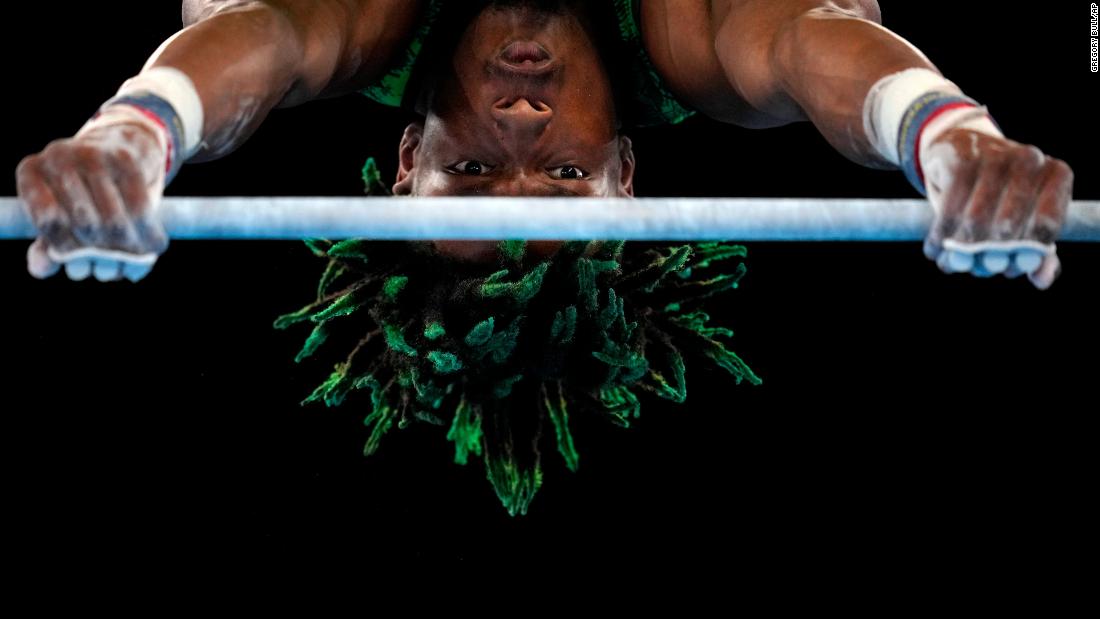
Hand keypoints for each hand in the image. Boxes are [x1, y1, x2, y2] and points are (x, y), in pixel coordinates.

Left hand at [15, 106, 170, 281]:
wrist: (117, 148)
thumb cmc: (82, 192)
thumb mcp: (60, 215)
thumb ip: (47, 245)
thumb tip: (42, 269)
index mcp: (31, 171)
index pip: (50, 222)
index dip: (65, 248)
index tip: (76, 258)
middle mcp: (58, 156)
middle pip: (85, 224)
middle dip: (100, 253)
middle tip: (106, 266)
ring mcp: (94, 154)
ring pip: (115, 223)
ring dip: (128, 251)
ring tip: (131, 258)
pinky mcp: (127, 160)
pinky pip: (141, 211)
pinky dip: (150, 235)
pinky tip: (154, 244)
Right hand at [920, 125, 1073, 289]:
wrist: (961, 147)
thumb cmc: (1000, 192)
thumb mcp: (1024, 217)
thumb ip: (1038, 251)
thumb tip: (1040, 280)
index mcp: (1056, 174)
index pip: (1047, 224)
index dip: (1026, 253)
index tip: (1010, 267)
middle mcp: (1030, 160)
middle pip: (1008, 226)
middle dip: (989, 254)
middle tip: (978, 267)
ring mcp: (994, 156)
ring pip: (975, 220)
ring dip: (960, 249)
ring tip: (952, 261)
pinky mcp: (960, 161)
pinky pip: (948, 211)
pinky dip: (939, 237)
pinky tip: (934, 249)